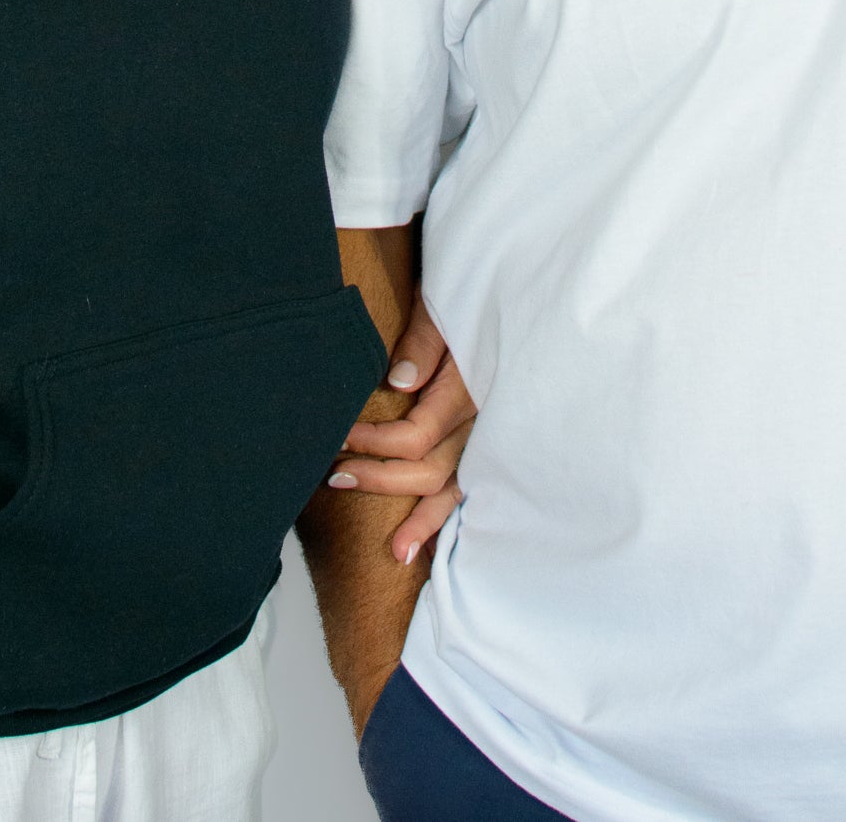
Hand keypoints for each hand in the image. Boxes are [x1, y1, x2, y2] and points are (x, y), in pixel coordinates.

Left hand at [326, 291, 474, 563]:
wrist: (510, 294)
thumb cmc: (468, 296)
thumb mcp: (443, 306)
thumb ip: (423, 343)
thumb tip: (399, 382)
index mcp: (468, 385)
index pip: (418, 434)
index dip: (375, 442)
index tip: (339, 435)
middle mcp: (484, 418)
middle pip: (432, 469)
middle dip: (381, 478)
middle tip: (335, 478)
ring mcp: (492, 433)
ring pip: (459, 488)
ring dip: (423, 519)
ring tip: (395, 551)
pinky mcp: (492, 440)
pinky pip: (474, 485)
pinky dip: (455, 516)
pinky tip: (438, 546)